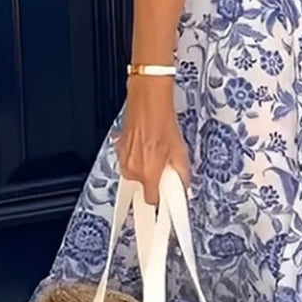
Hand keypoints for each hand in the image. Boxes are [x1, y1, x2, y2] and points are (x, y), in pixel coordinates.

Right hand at [116, 77, 189, 203]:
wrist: (147, 101)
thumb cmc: (162, 121)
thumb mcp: (180, 150)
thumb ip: (181, 173)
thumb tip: (183, 184)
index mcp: (147, 173)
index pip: (152, 200)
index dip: (161, 199)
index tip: (166, 197)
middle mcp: (132, 169)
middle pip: (143, 186)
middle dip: (154, 179)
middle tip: (164, 166)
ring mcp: (123, 158)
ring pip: (135, 173)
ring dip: (145, 167)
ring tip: (156, 150)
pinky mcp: (119, 148)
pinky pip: (130, 160)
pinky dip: (138, 156)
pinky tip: (148, 143)